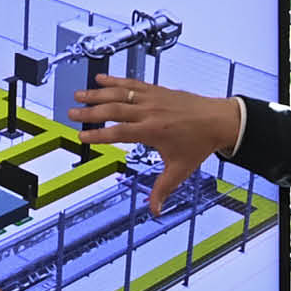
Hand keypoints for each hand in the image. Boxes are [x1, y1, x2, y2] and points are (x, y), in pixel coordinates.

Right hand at [70, 73, 242, 215]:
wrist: (219, 120)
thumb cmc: (200, 144)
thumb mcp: (180, 170)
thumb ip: (163, 189)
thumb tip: (155, 211)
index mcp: (153, 131)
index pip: (119, 132)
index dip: (99, 135)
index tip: (82, 136)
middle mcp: (150, 112)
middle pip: (114, 109)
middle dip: (91, 111)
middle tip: (71, 113)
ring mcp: (152, 98)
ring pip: (120, 93)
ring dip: (97, 93)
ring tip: (78, 94)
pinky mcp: (156, 90)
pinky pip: (132, 83)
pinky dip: (115, 80)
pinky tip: (101, 79)